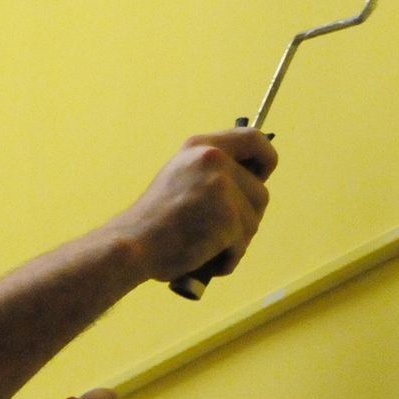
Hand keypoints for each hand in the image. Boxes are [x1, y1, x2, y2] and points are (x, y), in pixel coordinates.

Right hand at [111, 128, 278, 281]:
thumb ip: (213, 172)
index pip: (254, 138)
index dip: (265, 160)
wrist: (132, 244)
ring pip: (254, 221)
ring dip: (236, 242)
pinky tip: (204, 258)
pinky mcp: (227, 216)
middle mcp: (213, 158)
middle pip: (261, 191)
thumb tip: (253, 182)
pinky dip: (227, 259)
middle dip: (247, 217)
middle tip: (218, 231)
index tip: (260, 179)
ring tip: (205, 246)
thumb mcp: (182, 176)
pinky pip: (242, 244)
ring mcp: (221, 186)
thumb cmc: (155, 220)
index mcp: (201, 146)